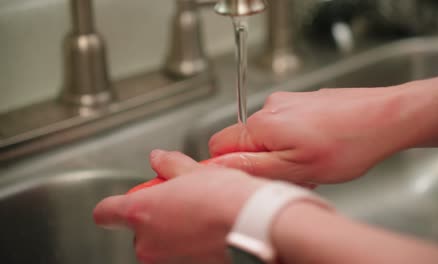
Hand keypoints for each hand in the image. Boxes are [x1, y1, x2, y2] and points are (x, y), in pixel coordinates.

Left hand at [93, 150, 265, 263]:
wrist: (254, 226)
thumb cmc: (226, 200)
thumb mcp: (195, 171)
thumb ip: (169, 165)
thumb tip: (159, 159)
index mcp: (141, 213)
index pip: (105, 213)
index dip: (115, 206)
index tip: (129, 200)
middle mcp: (147, 244)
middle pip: (138, 230)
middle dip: (156, 217)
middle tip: (180, 202)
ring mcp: (166, 263)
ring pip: (160, 245)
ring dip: (173, 232)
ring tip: (200, 216)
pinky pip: (179, 256)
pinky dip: (189, 246)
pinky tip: (209, 232)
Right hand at [208, 87, 409, 183]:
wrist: (386, 118)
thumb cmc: (349, 143)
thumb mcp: (295, 168)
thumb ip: (250, 167)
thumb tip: (215, 167)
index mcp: (261, 123)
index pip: (219, 147)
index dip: (231, 167)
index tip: (253, 179)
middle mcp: (270, 107)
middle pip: (245, 143)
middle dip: (262, 163)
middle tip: (292, 175)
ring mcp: (289, 101)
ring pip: (268, 137)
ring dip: (282, 155)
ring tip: (312, 164)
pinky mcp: (304, 102)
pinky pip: (286, 127)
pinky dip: (296, 142)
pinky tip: (320, 150)